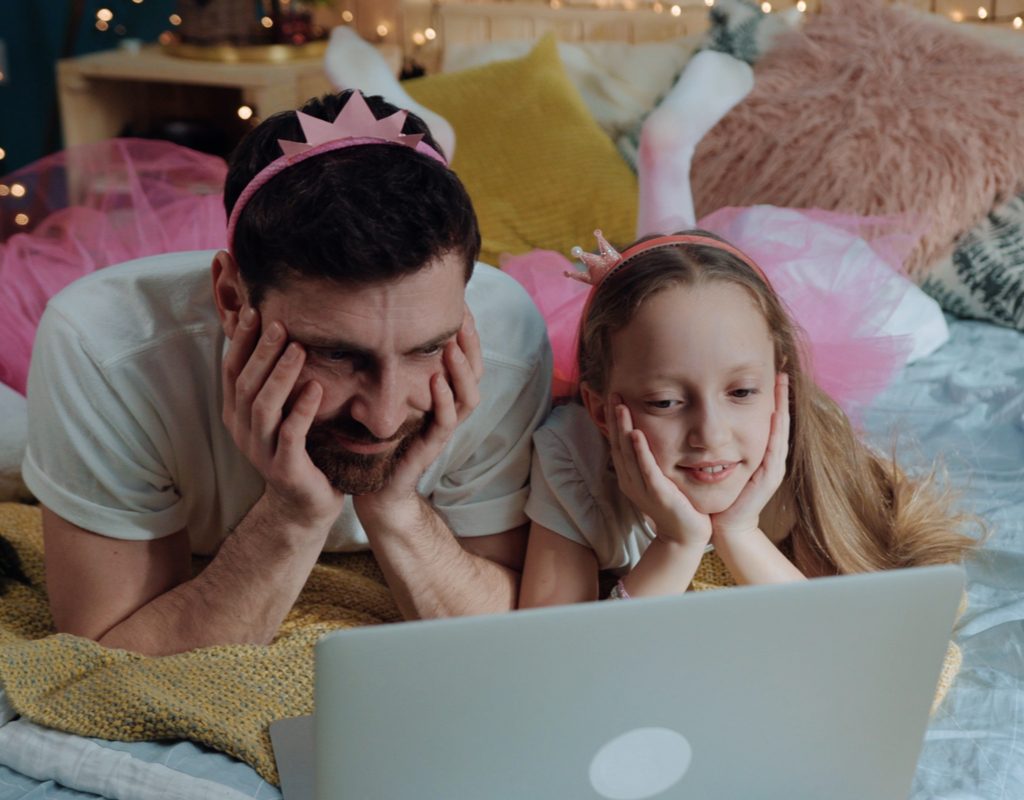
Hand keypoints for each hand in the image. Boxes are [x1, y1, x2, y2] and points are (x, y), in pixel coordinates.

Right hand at [222, 306, 343, 525]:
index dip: (242, 342)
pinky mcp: (285, 468)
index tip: (256, 311)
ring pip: (263, 406)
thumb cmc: (299, 449)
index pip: (232, 371)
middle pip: (245, 384)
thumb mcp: (281, 413)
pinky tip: (316, 388)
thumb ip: (275, 382)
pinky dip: (301, 410)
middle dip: (262, 352)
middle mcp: (243, 432)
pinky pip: (290, 435)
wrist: (307, 505)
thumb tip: (280, 334)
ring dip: (280, 375)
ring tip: (297, 349)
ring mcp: (261, 451)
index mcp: (237, 415)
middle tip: (279, 324)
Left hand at [356, 307, 483, 510]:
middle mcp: (448, 412)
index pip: (465, 361)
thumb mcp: (387, 399)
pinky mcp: (430, 448)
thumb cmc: (380, 444)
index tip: (459, 305)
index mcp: (441, 398)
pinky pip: (445, 423)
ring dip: (462, 371)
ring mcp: (441, 431)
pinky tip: (436, 381)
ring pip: (468, 398)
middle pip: (475, 375)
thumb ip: (391, 371)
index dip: (466, 335)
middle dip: (471, 345)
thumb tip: (379, 331)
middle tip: (463, 318)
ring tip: (452, 346)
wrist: (376, 491)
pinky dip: (444, 401)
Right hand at [607, 398, 711, 549]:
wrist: (685, 536)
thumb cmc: (677, 506)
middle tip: (614, 394)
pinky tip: (636, 434)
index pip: (619, 444)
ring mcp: (642, 488)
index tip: (615, 398)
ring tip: (621, 406)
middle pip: (619, 445)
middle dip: (616, 419)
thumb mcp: (660, 480)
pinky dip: (640, 451)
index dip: (616, 421)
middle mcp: (631, 481)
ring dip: (624, 428)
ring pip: (628, 454)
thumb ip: (652, 462)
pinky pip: (646, 469)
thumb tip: (649, 439)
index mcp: (630, 477)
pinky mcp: (657, 494)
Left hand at [711, 372, 789, 542]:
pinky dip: (776, 430)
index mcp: (761, 453)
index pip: (769, 420)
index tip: (771, 375)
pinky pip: (775, 448)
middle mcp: (771, 457)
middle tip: (782, 371)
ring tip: (782, 384)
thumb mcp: (723, 464)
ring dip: (782, 406)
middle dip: (781, 396)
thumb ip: (724, 447)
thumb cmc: (724, 496)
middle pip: (779, 420)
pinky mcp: (769, 477)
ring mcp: (773, 467)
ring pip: (780, 430)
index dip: (771, 399)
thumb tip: (711, 424)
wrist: (727, 525)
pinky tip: (776, 414)